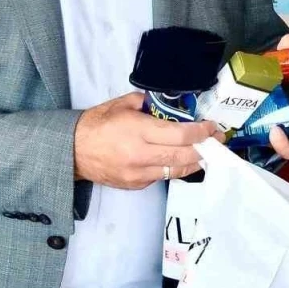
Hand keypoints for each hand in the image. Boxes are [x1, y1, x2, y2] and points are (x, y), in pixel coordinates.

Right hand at [73, 92, 224, 188]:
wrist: (70, 151)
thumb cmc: (97, 124)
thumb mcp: (123, 104)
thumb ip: (149, 103)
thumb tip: (170, 103)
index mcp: (139, 131)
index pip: (180, 134)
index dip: (201, 132)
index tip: (213, 127)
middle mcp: (140, 155)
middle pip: (184, 156)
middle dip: (205, 148)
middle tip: (217, 141)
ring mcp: (138, 174)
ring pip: (176, 171)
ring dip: (194, 162)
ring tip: (206, 152)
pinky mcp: (135, 185)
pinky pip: (162, 178)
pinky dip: (174, 169)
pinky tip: (180, 160)